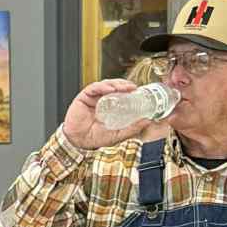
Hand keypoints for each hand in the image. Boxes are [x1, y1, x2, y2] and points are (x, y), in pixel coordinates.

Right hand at [62, 78, 176, 150]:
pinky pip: (94, 88)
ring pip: (106, 85)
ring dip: (115, 84)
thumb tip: (147, 121)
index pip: (122, 95)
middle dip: (124, 85)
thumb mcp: (118, 134)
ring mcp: (94, 98)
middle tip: (132, 87)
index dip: (129, 91)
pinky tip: (109, 88)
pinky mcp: (84, 96)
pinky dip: (102, 86)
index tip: (138, 91)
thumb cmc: (95, 138)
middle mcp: (103, 101)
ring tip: (122, 87)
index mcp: (111, 108)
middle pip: (115, 87)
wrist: (79, 142)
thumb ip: (132, 128)